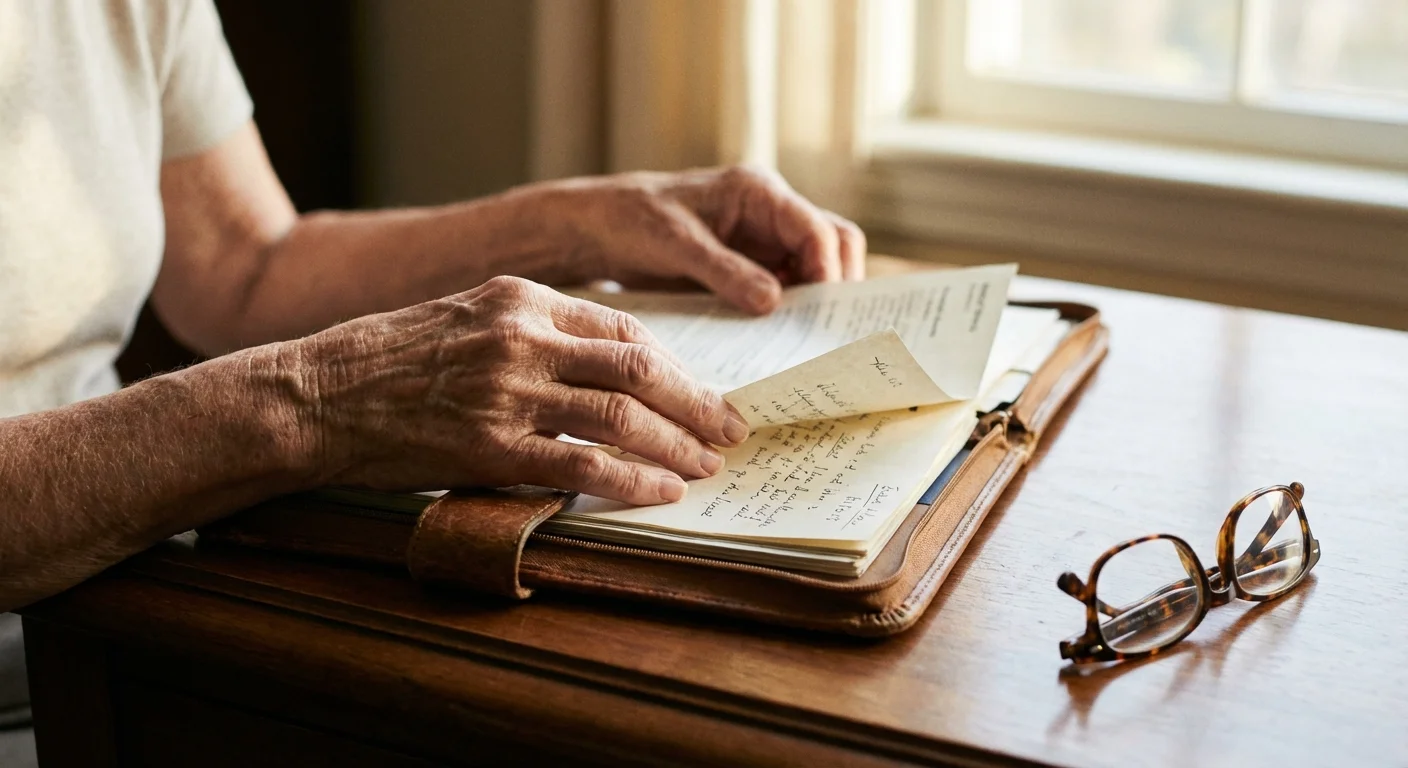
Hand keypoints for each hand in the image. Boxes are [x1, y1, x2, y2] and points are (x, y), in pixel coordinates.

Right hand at [296, 276, 749, 503]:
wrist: (314, 394)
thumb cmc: (387, 358)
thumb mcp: (466, 315)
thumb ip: (532, 330)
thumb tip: (600, 364)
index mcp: (521, 298)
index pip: (623, 329)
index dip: (673, 365)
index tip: (699, 390)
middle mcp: (522, 338)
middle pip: (638, 369)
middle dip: (696, 402)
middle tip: (731, 428)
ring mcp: (507, 393)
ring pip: (621, 416)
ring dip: (676, 443)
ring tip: (707, 465)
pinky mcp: (489, 448)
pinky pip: (582, 465)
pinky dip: (632, 480)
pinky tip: (662, 492)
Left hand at [558, 165, 865, 313]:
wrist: (598, 229)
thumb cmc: (633, 221)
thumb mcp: (677, 246)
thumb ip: (725, 271)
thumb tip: (774, 303)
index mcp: (758, 192)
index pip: (819, 230)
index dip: (830, 270)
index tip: (823, 312)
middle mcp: (770, 214)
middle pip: (832, 246)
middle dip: (834, 287)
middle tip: (824, 333)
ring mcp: (762, 241)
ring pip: (813, 271)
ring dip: (813, 304)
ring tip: (805, 344)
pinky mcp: (750, 268)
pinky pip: (786, 289)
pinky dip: (789, 314)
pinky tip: (778, 343)